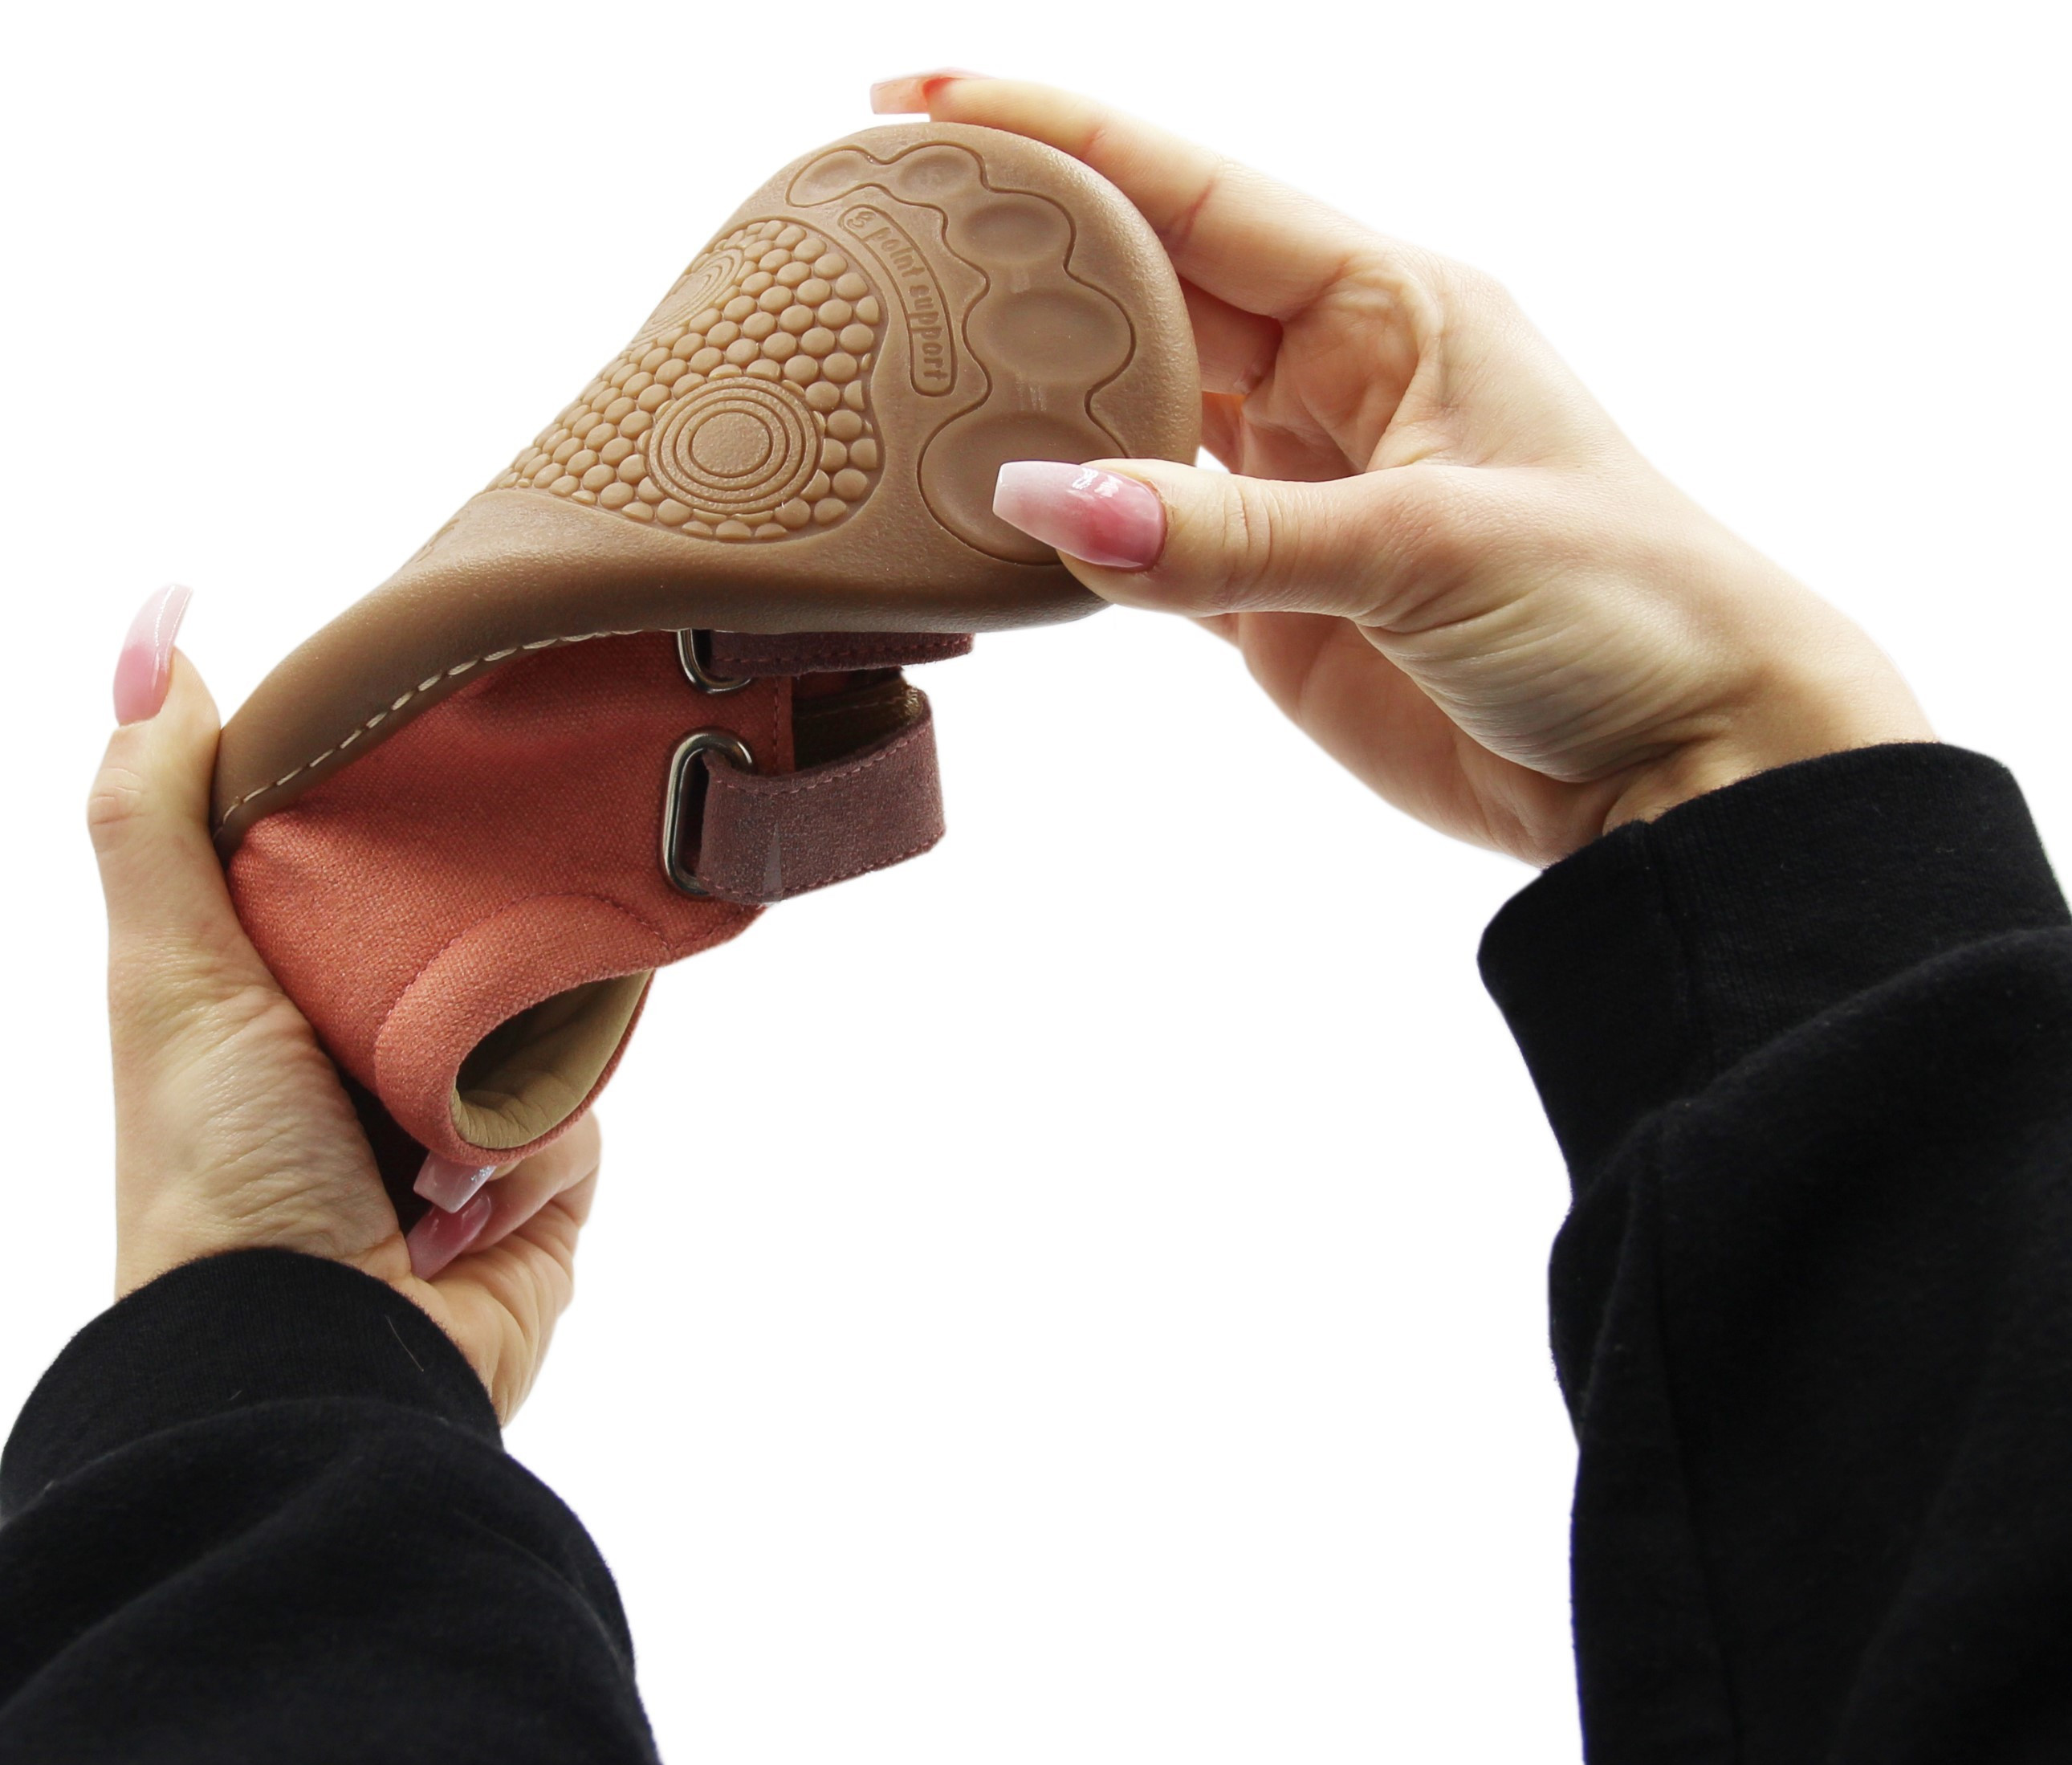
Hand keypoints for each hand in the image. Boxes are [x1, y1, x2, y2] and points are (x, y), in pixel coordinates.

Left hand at [89, 588, 597, 1421]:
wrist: (314, 1365)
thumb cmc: (221, 1175)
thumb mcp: (175, 969)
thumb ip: (159, 806)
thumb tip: (151, 624)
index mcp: (274, 991)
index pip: (365, 864)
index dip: (399, 822)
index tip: (439, 781)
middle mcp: (364, 1053)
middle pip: (474, 934)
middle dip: (476, 950)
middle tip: (453, 966)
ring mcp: (452, 1125)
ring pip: (545, 1021)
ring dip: (500, 1073)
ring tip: (433, 1132)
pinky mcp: (535, 1191)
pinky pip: (581, 1113)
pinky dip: (539, 1145)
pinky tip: (471, 1195)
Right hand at [877, 76, 1933, 863]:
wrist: (1674, 766)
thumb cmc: (1613, 609)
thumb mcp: (1420, 546)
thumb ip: (1221, 531)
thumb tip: (1042, 500)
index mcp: (1389, 304)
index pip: (1192, 192)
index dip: (1059, 137)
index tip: (922, 99)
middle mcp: (1332, 377)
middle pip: (1144, 293)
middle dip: (1022, 265)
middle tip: (883, 244)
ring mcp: (1295, 489)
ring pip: (1133, 420)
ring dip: (1037, 409)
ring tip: (911, 384)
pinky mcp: (1271, 598)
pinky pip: (1145, 543)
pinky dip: (1074, 538)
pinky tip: (997, 518)